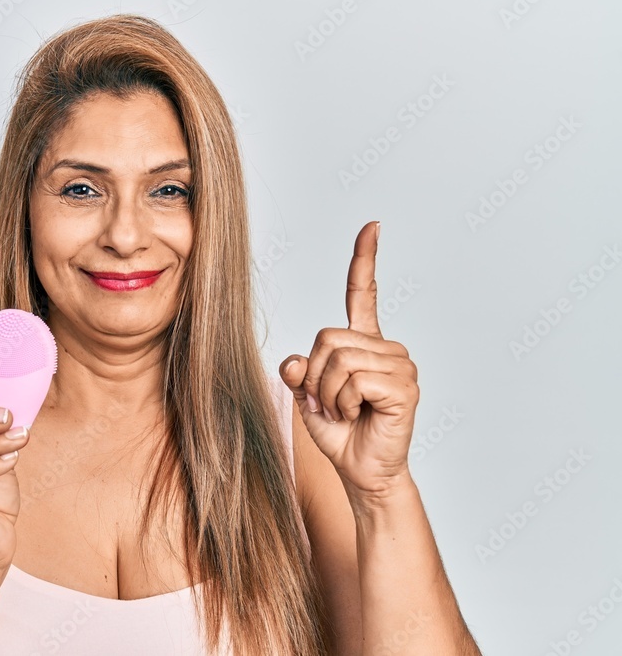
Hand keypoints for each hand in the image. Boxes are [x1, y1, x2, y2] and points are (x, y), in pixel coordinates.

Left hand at [279, 221, 419, 497]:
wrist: (360, 470)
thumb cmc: (338, 431)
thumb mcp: (306, 396)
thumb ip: (297, 373)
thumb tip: (294, 361)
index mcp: (363, 344)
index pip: (364, 294)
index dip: (365, 260)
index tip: (372, 227)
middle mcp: (386, 348)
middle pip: (327, 337)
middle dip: (315, 376)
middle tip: (329, 401)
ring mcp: (400, 366)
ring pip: (338, 360)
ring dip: (328, 393)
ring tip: (346, 410)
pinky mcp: (404, 388)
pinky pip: (354, 380)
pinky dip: (343, 402)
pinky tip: (359, 415)